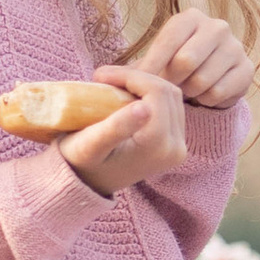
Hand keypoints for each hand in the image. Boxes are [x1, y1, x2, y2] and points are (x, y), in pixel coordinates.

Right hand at [61, 67, 187, 193]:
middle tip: (105, 77)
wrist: (86, 184)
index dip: (129, 75)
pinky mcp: (176, 144)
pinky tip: (126, 96)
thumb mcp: (90, 144)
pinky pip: (171, 106)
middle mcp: (176, 149)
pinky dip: (150, 95)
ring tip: (114, 85)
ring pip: (172, 96)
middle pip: (167, 91)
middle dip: (136, 77)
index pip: (156, 91)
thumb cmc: (80, 162)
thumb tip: (144, 107)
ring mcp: (179, 147)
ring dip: (143, 84)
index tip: (99, 75)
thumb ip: (116, 126)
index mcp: (158, 146)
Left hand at [128, 10, 253, 111]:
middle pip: (186, 62)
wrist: (210, 80)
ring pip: (202, 80)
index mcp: (190, 17)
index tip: (139, 86)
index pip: (168, 41)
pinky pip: (219, 93)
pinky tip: (203, 96)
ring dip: (189, 93)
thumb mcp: (154, 62)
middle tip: (168, 89)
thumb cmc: (173, 68)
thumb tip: (100, 76)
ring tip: (185, 91)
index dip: (153, 67)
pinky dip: (206, 100)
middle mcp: (217, 26)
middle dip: (172, 82)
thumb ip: (131, 69)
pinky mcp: (247, 69)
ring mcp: (235, 47)